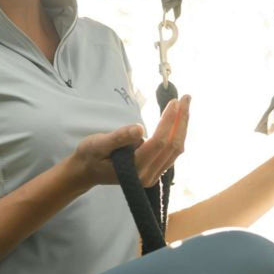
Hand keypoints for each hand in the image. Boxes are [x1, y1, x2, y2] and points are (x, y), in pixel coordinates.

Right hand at [69, 95, 190, 189]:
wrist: (87, 171)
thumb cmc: (90, 156)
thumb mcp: (98, 144)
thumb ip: (118, 138)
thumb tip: (139, 128)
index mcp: (135, 170)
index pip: (159, 142)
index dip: (169, 121)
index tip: (174, 101)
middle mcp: (148, 175)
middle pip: (173, 146)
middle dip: (181, 121)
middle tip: (186, 97)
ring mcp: (153, 175)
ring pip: (175, 150)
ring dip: (182, 126)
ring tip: (185, 104)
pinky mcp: (154, 171)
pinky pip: (171, 152)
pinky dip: (177, 134)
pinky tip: (178, 119)